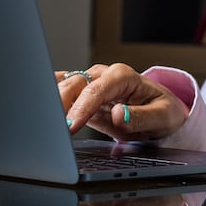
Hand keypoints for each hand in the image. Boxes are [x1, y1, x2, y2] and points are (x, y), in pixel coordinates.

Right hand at [56, 63, 188, 141]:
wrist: (161, 113)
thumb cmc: (163, 111)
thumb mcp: (162, 116)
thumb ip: (141, 116)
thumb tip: (119, 113)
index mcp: (124, 76)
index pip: (97, 89)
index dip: (82, 107)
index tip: (70, 125)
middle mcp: (105, 76)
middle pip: (74, 84)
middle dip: (60, 104)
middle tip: (52, 128)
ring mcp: (92, 85)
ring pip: (64, 87)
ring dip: (52, 103)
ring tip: (45, 124)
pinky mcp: (83, 97)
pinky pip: (62, 94)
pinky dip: (51, 101)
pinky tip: (42, 112)